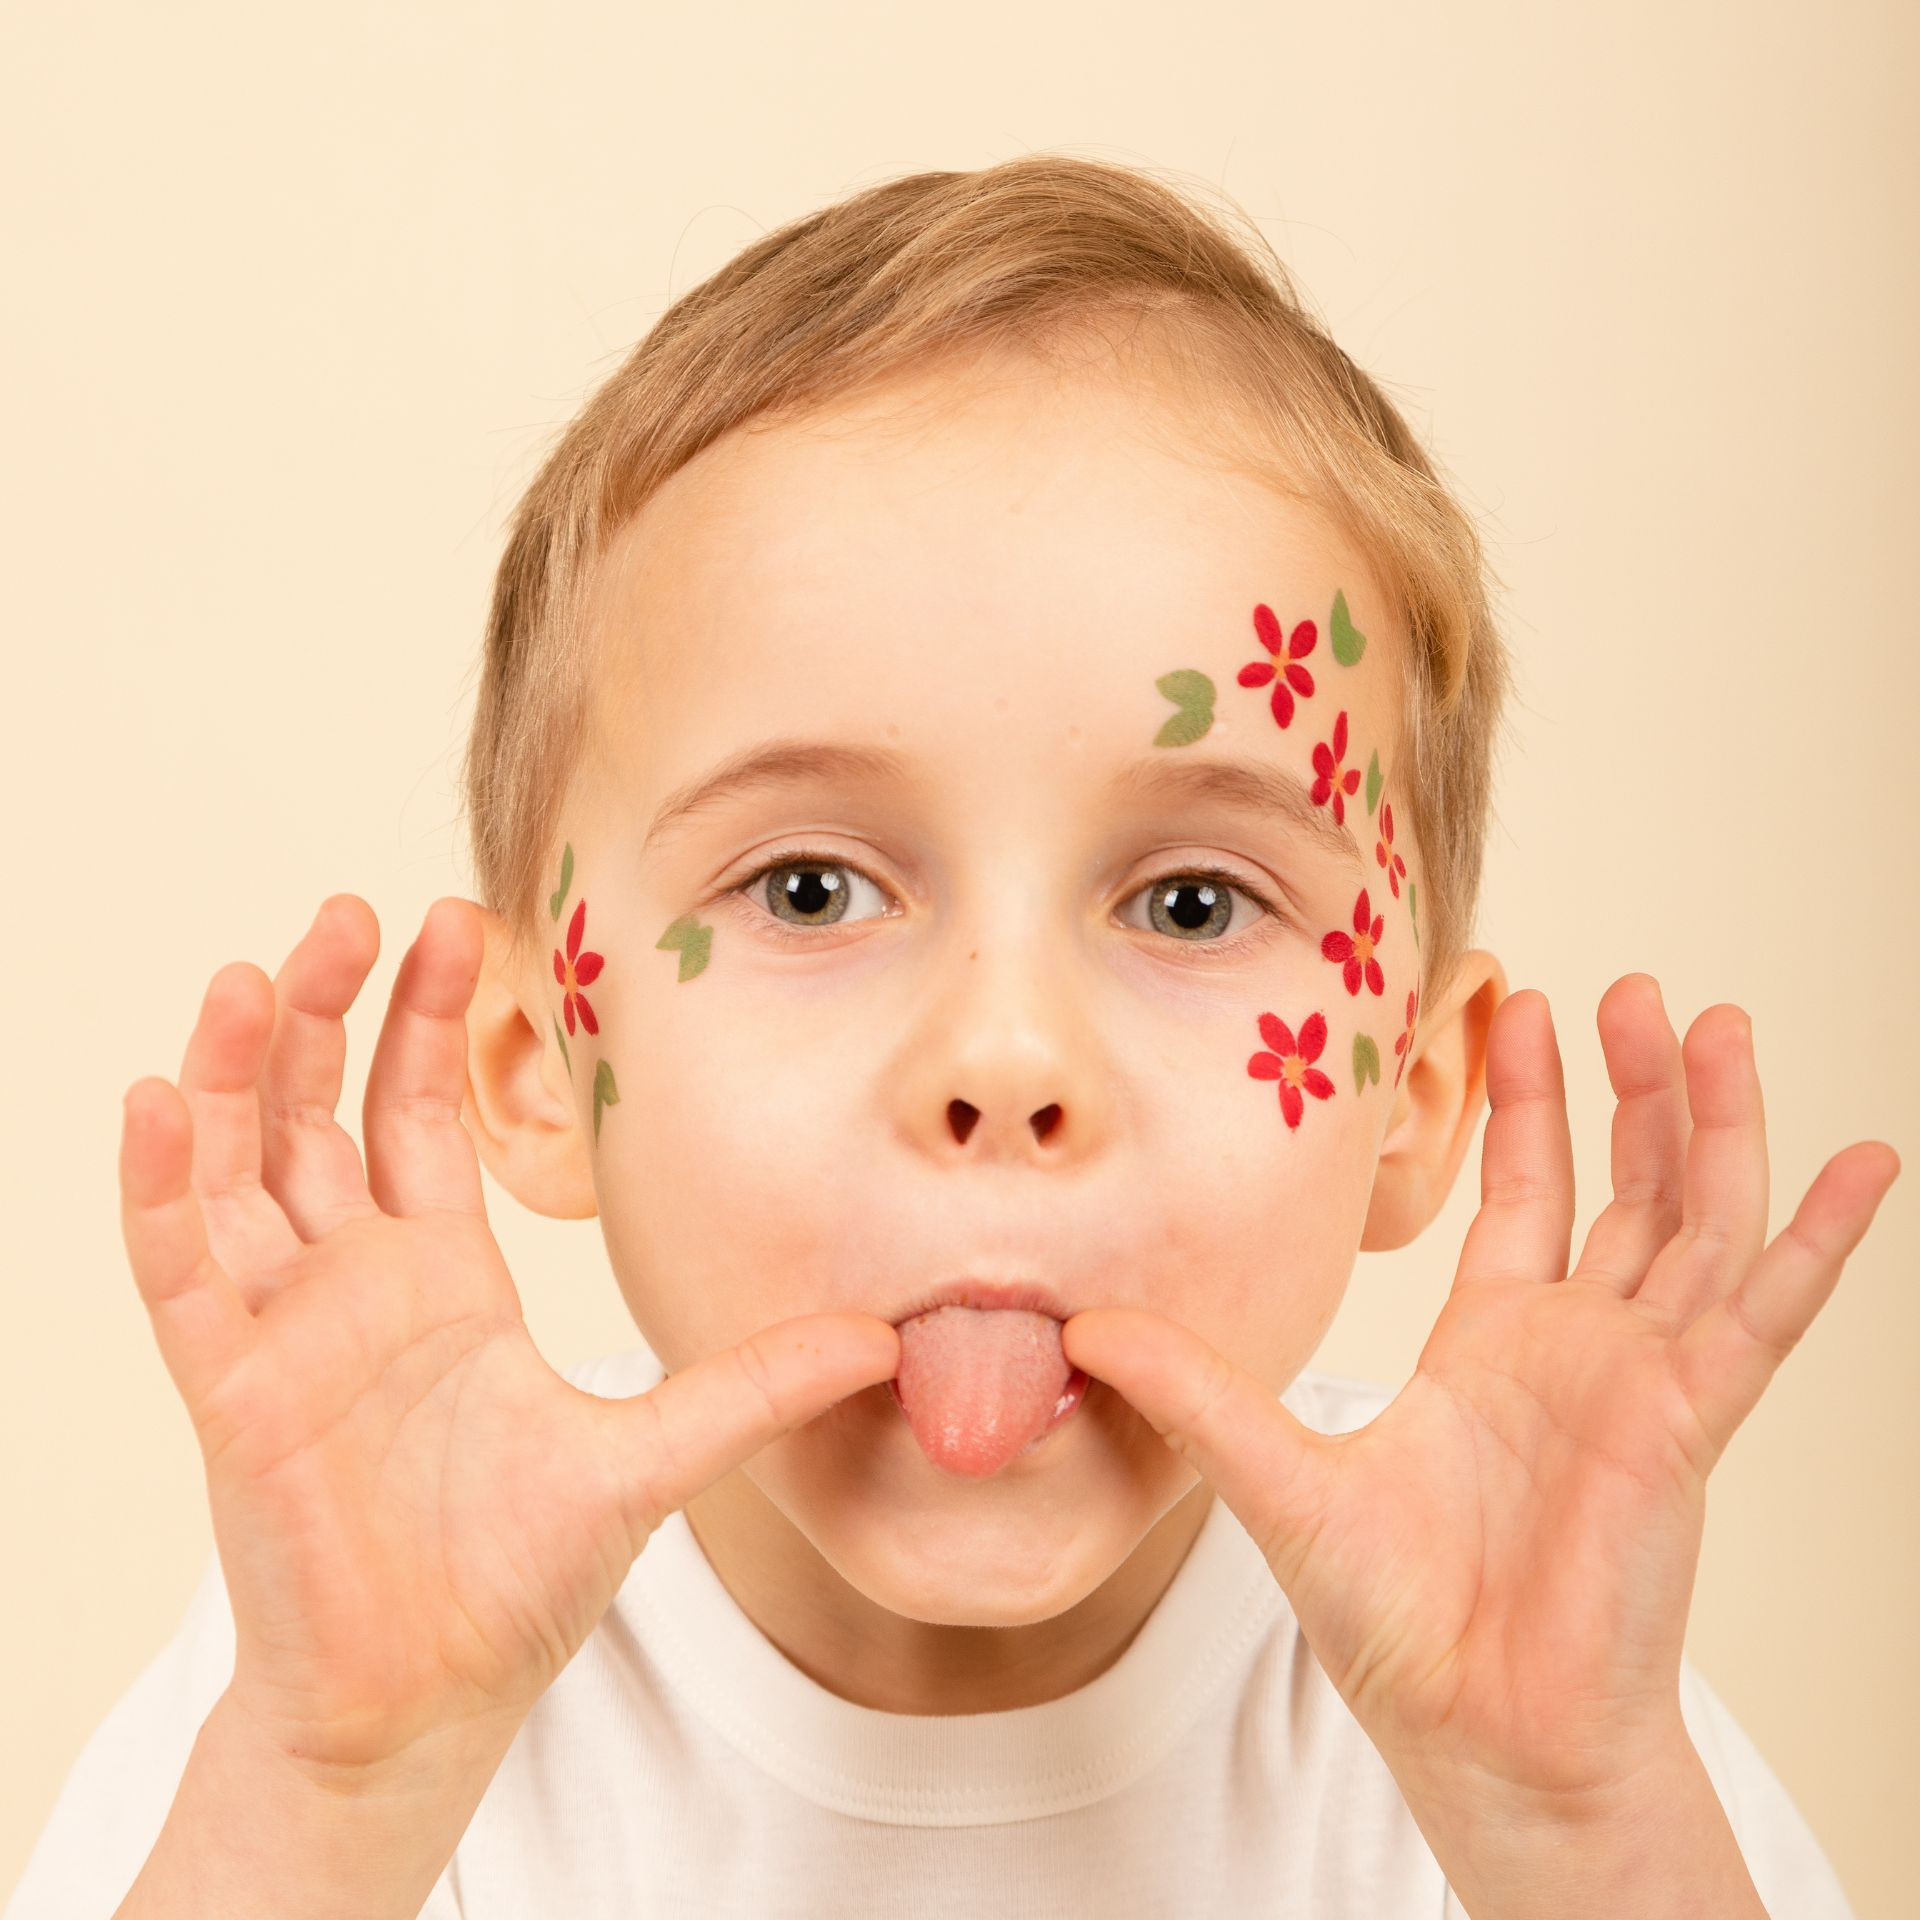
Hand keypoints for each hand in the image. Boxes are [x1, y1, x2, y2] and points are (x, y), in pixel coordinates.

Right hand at [117, 894, 900, 1783]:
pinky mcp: (235, 1392)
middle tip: (353, 913)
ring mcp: (286, 1329)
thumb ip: (754, 1387)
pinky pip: (179, 1271)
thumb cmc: (515, 1576)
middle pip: (319, 1111)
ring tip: (252, 976)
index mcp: (441, 1278)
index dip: (427, 1019)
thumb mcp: (652, 1455)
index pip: (416, 1114)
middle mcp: (354, 1283)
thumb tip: (881, 1335)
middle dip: (333, 1010)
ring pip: (237, 1167)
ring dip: (234, 1070)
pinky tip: (158, 1098)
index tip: (454, 920)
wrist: (427, 1701)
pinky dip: (159, 1186)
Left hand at [1062, 976, 1899, 1810]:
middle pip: (1626, 1183)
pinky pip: (1770, 1310)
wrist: (1479, 1730)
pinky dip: (1822, 1237)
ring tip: (1714, 1023)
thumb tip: (1080, 1330)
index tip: (1516, 1004)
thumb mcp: (1274, 1476)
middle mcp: (1578, 1345)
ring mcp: (1644, 1374)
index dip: (1525, 1099)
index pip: (1525, 1190)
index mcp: (1493, 1343)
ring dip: (1714, 1122)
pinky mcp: (1689, 1415)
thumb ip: (1192, 1392)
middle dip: (1630, 1086)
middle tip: (1632, 990)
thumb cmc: (1396, 1621)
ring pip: (1700, 1217)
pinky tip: (1862, 1161)